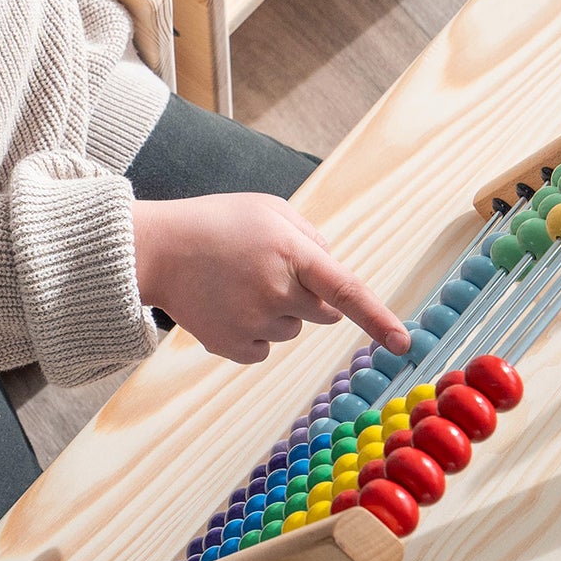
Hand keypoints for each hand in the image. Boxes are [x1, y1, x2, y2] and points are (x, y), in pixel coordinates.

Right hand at [132, 195, 410, 365]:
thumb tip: (333, 272)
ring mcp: (253, 322)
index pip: (346, 290)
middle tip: (267, 270)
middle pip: (323, 312)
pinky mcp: (232, 347)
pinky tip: (226, 306)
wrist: (156, 250)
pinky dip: (252, 333)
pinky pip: (263, 349)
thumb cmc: (218, 223)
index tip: (404, 344)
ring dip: (276, 312)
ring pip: (292, 330)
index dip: (378, 318)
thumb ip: (311, 237)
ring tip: (237, 283)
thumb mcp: (270, 210)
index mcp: (291, 253)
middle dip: (309, 296)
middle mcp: (276, 292)